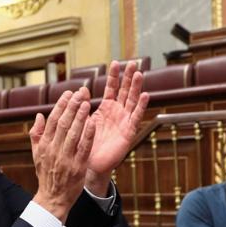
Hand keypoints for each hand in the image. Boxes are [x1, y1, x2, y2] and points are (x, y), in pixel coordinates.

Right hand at [30, 89, 95, 220]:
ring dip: (80, 117)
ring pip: (73, 133)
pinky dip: (88, 135)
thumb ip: (36, 134)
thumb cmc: (46, 174)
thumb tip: (39, 115)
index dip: (61, 105)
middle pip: (62, 123)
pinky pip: (84, 148)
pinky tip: (93, 122)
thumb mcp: (36, 154)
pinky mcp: (77, 167)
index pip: (52, 120)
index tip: (68, 93)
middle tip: (80, 92)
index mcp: (44, 145)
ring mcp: (66, 158)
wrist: (53, 198)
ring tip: (87, 102)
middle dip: (72, 106)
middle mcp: (54, 150)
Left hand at [84, 61, 149, 194]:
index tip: (115, 62)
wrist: (90, 164)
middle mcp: (117, 113)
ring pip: (132, 100)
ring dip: (136, 87)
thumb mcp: (82, 121)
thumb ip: (82, 106)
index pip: (111, 88)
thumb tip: (80, 89)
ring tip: (139, 73)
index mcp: (106, 109)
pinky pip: (135, 117)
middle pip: (125, 91)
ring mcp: (124, 121)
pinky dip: (140, 106)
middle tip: (133, 62)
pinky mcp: (128, 132)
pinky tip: (145, 94)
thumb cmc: (86, 143)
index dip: (114, 76)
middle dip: (128, 77)